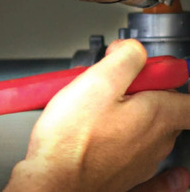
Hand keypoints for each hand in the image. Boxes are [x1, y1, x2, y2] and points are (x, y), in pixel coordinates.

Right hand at [4, 39, 189, 190]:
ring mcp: (142, 163)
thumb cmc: (71, 140)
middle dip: (144, 94)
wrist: (53, 181)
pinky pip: (155, 176)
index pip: (189, 98)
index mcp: (158, 116)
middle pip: (166, 112)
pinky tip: (166, 173)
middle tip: (111, 86)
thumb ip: (125, 58)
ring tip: (98, 111)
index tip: (150, 72)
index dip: (173, 79)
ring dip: (131, 119)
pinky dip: (164, 174)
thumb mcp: (97, 81)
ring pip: (148, 134)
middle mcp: (156, 142)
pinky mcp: (124, 178)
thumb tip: (134, 50)